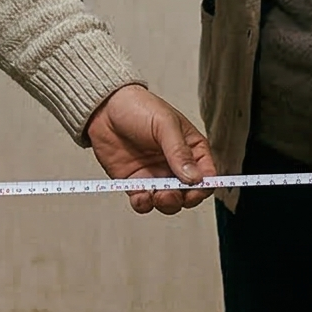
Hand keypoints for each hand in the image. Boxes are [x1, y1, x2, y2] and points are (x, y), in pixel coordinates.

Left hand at [85, 83, 211, 213]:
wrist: (104, 108)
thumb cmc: (137, 106)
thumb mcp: (164, 123)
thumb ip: (179, 151)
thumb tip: (194, 177)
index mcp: (191, 148)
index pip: (207, 174)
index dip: (204, 185)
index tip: (195, 188)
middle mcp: (176, 165)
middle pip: (190, 193)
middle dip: (184, 198)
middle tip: (172, 193)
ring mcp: (156, 175)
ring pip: (169, 202)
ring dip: (166, 204)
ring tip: (157, 195)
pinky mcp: (135, 183)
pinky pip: (144, 202)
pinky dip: (144, 204)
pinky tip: (141, 196)